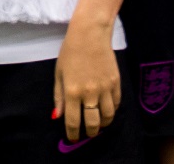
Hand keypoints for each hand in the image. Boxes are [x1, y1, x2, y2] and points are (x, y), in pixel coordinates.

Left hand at [53, 19, 119, 141]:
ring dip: (102, 124)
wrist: (90, 35)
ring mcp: (105, 89)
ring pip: (107, 117)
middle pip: (93, 123)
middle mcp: (89, 93)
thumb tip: (57, 116)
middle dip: (89, 132)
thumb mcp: (59, 73)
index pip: (73, 120)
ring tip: (97, 125)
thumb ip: (58, 96)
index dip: (72, 133)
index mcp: (72, 91)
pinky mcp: (116, 84)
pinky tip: (106, 111)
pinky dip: (112, 112)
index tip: (72, 138)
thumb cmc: (70, 52)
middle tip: (86, 134)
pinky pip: (116, 105)